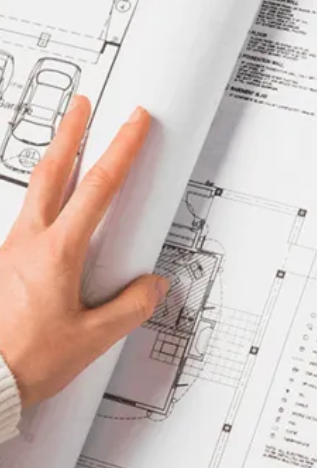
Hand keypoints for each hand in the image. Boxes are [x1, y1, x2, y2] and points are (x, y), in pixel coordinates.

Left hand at [0, 96, 168, 406]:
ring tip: (67, 148)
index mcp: (56, 252)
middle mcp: (27, 244)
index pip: (99, 187)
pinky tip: (50, 216)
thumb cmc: (24, 362)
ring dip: (54, 164)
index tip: (134, 122)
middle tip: (81, 105)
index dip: (121, 148)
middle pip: (52, 172)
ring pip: (34, 194)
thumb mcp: (92, 338)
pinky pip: (25, 225)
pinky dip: (42, 205)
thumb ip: (130, 307)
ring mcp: (7, 252)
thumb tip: (151, 286)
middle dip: (70, 133)